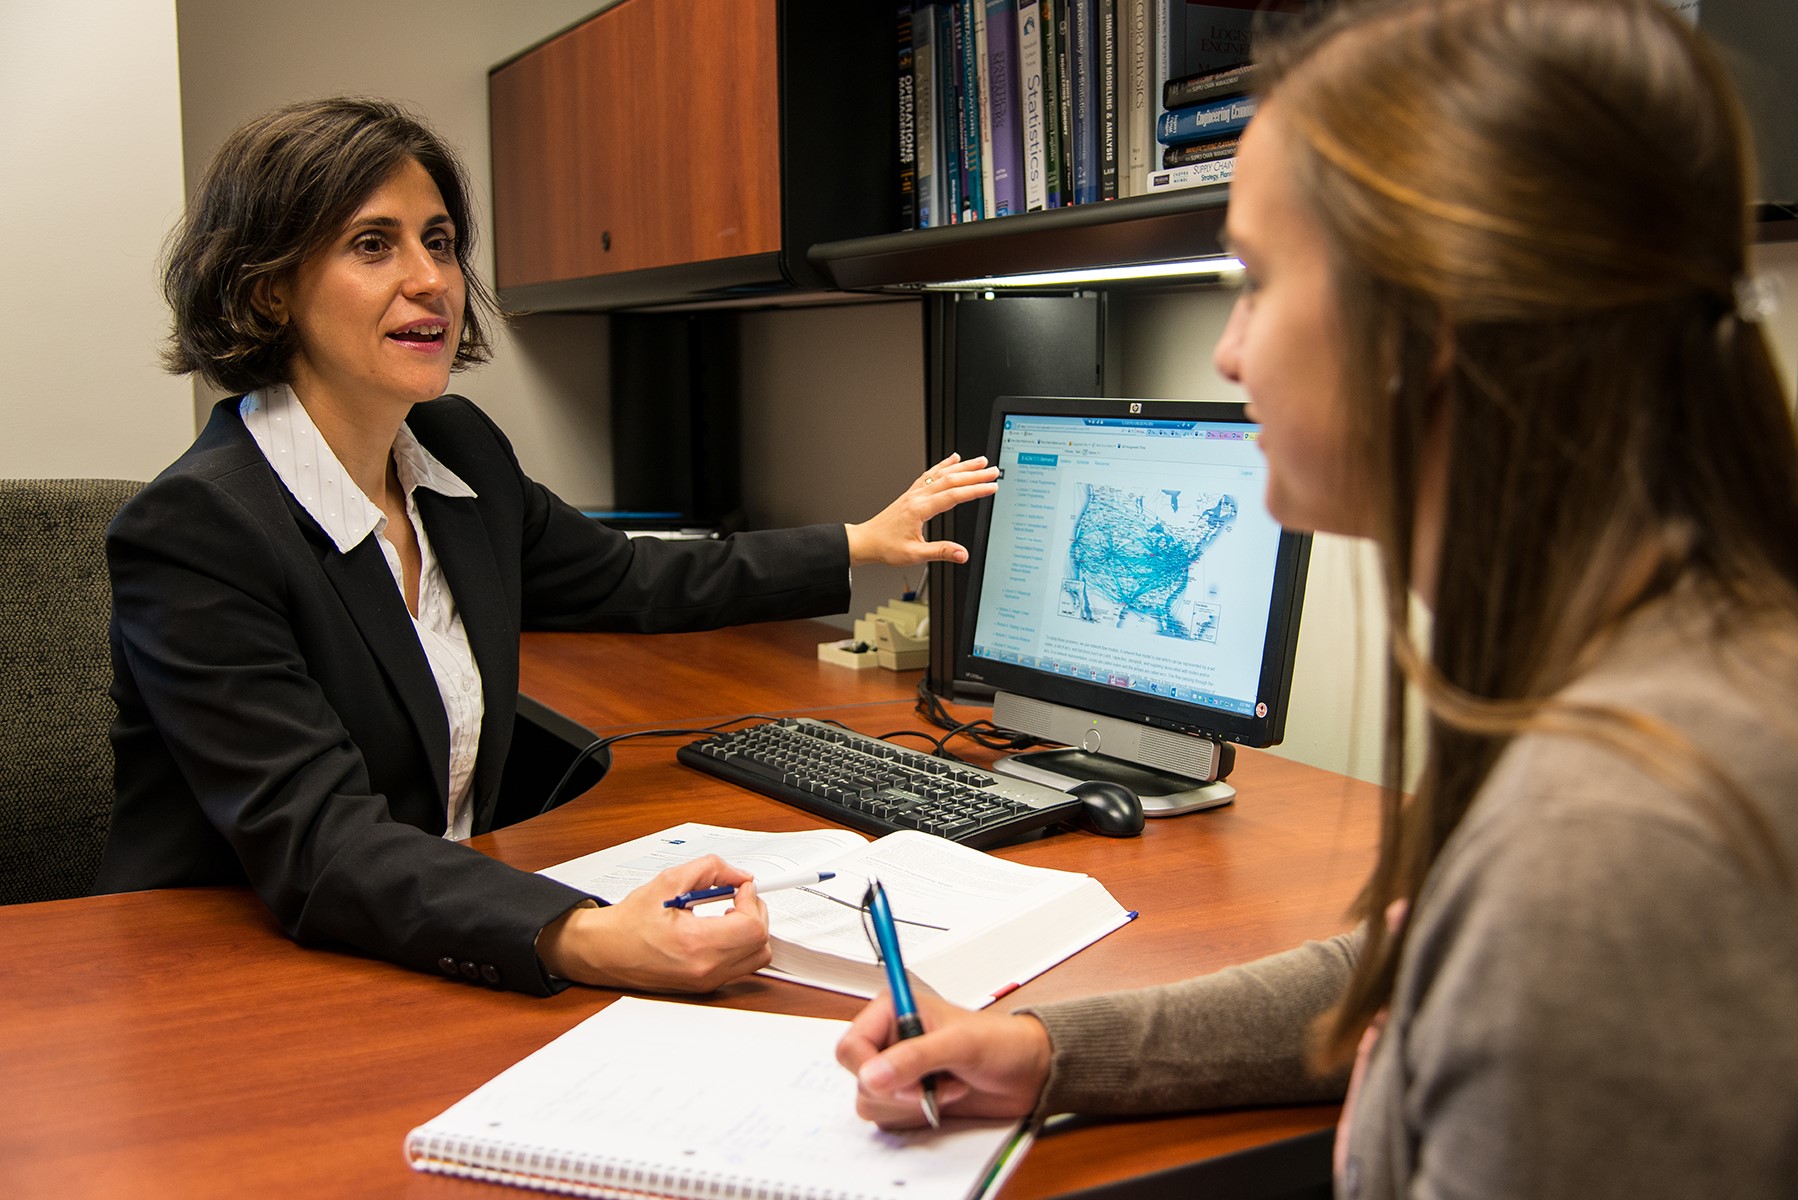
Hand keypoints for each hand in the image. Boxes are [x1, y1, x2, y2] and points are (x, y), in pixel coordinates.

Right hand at [536, 855, 771, 991]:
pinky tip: (720, 929)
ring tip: (729, 914)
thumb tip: (739, 875)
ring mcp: (706, 982)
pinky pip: (741, 967)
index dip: (752, 900)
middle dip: (756, 913)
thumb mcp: (668, 882)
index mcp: (694, 944)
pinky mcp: (704, 986)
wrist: (604, 952)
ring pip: (756, 959)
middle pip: (760, 944)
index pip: (752, 928)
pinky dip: (740, 945)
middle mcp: (704, 969)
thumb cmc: (628, 923)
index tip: (741, 887)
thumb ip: (710, 870)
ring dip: (752, 932)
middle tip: (738, 897)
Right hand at [836, 990, 1051, 1128]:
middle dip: (896, 1090)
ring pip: (871, 1101)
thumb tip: (872, 1074)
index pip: (851, 1046)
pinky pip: (889, 1117)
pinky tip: (945, 1099)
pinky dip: (916, 1116)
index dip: (870, 1069)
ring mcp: (898, 1071)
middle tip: (929, 1086)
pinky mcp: (908, 1097)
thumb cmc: (1001, 1043)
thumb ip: (914, 1057)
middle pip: (858, 1077)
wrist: (1029, 1073)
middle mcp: (890, 1040)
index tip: (903, 1080)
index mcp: (893, 1012)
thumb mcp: (959, 1043)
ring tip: (946, 1087)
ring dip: (910, 1104)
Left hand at [843, 453, 998, 566]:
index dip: (974, 490)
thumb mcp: (914, 555)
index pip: (953, 495)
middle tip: (994, 471)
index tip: (991, 487)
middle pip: (950, 480)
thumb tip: (962, 554)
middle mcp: (917, 497)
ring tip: (981, 461)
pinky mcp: (912, 493)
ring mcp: (914, 493)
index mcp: (919, 510)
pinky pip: (930, 473)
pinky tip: (953, 459)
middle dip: (974, 474)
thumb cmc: (886, 547)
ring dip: (963, 466)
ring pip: (941, 473)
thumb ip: (940, 553)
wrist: (865, 541)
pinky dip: (944, 464)